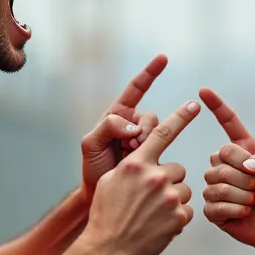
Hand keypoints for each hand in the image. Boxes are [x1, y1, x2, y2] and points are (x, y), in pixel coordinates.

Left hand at [81, 55, 166, 201]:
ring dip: (146, 144)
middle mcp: (133, 125)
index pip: (136, 89)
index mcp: (117, 116)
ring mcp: (144, 141)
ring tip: (130, 157)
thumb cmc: (93, 169)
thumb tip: (133, 126)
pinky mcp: (154, 156)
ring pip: (159, 132)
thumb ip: (107, 127)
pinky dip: (154, 154)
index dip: (150, 73)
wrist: (101, 195)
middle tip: (128, 147)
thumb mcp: (90, 145)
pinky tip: (144, 165)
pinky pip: (163, 148)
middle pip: (150, 117)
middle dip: (142, 131)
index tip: (163, 59)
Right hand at [83, 100, 198, 254]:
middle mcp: (154, 176)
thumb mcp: (111, 181)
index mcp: (137, 163)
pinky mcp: (178, 217)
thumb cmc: (106, 213)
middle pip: (178, 168)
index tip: (194, 105)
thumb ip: (133, 166)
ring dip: (173, 199)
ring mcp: (168, 197)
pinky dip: (176, 218)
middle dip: (169, 179)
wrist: (108, 248)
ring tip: (154, 213)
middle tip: (152, 196)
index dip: (181, 117)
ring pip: (184, 190)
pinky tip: (159, 226)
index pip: (163, 133)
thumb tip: (147, 158)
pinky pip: (186, 211)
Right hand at [200, 88, 254, 250]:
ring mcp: (215, 186)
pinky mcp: (211, 208)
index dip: (217, 106)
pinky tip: (244, 214)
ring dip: (243, 196)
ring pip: (219, 183)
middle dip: (246, 176)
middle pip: (221, 157)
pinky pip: (216, 205)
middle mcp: (224, 165)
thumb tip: (247, 163)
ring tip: (252, 202)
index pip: (228, 123)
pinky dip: (236, 211)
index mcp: (242, 150)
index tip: (203, 91)